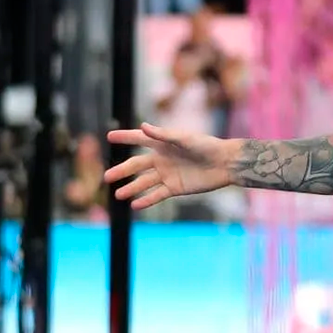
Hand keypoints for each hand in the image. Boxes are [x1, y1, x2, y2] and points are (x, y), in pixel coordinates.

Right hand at [104, 122, 234, 208]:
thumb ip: (163, 135)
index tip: (109, 136)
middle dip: (122, 171)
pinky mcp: (176, 188)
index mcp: (163, 144)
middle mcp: (163, 159)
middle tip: (106, 177)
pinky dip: (146, 200)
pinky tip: (135, 205)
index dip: (125, 137)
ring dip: (131, 188)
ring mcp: (168, 174)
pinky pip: (157, 195)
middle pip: (137, 165)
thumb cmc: (207, 146)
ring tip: (117, 195)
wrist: (225, 164)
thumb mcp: (185, 139)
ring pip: (144, 183)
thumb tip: (143, 127)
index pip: (139, 139)